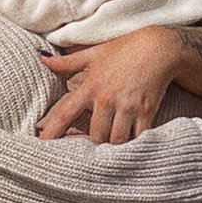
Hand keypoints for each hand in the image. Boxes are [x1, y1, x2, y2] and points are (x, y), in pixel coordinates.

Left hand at [37, 27, 183, 143]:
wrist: (160, 46)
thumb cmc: (125, 48)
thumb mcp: (94, 53)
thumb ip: (67, 62)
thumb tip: (42, 58)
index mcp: (90, 86)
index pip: (65, 113)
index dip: (51, 132)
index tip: (40, 145)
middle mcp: (106, 99)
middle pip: (94, 135)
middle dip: (90, 147)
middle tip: (87, 156)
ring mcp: (127, 106)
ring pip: (115, 140)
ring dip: (111, 149)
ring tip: (109, 155)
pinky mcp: (146, 111)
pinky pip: (137, 137)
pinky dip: (133, 145)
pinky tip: (130, 149)